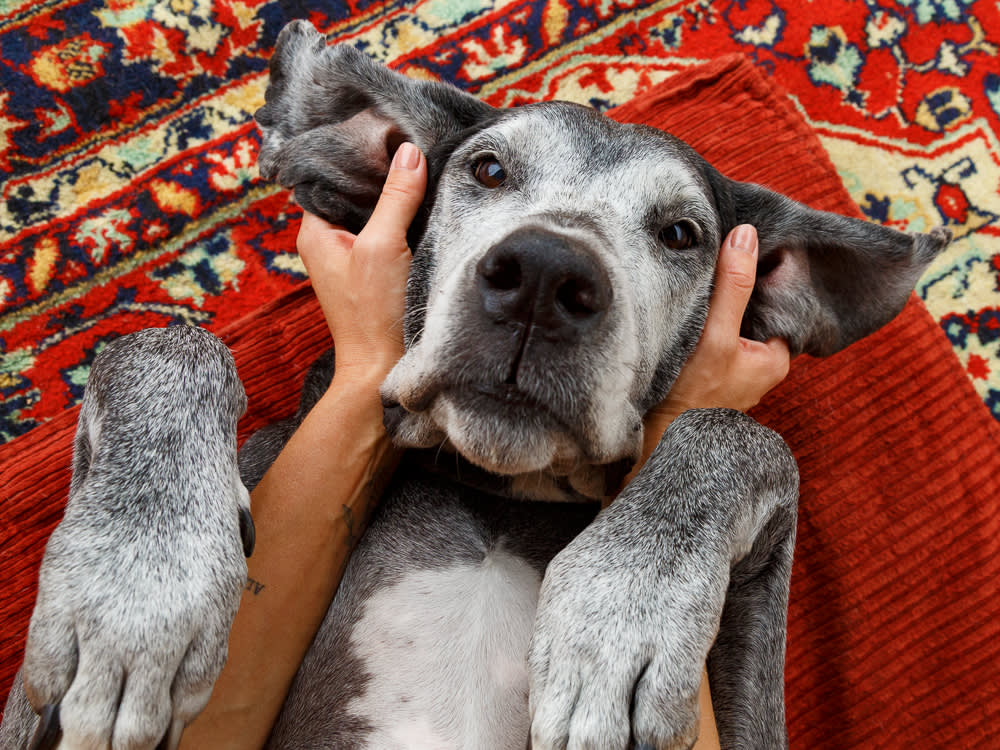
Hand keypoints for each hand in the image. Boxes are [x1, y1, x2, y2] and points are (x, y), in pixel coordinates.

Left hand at [296, 142, 426, 382]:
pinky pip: (390, 228)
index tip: (391, 128)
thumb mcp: (384, 246)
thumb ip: (396, 197)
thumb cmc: (373, 314)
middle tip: (416, 140)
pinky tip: (429, 200)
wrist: (383, 370)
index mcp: (315, 230)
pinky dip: (407, 215)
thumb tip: (410, 151)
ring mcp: (354, 254)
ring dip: (398, 192)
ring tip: (426, 163)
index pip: (333, 172)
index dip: (360, 149)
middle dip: (384, 167)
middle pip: (356, 187)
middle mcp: (330, 239)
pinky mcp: (377, 268)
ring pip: (375, 207)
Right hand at [655, 225, 789, 417]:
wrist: (654, 442)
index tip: (748, 239)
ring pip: (733, 319)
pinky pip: (714, 332)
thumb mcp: (716, 335)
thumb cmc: (689, 397)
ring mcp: (733, 369)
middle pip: (754, 307)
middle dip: (740, 281)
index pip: (778, 298)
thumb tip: (746, 234)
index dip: (765, 268)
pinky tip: (691, 301)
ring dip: (719, 298)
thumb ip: (733, 286)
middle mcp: (759, 365)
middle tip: (721, 246)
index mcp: (775, 357)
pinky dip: (706, 316)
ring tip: (703, 267)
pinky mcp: (709, 372)